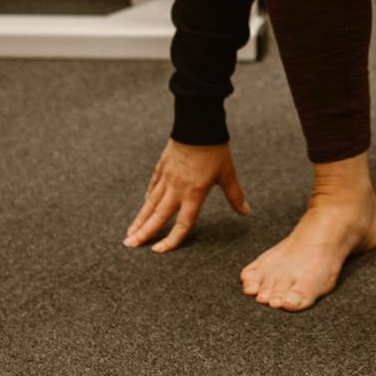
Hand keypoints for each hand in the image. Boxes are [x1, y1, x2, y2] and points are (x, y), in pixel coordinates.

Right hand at [122, 138, 249, 252]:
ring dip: (140, 218)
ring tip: (129, 232)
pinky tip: (144, 204)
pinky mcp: (163, 166)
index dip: (171, 240)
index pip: (182, 224)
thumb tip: (246, 212)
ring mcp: (167, 177)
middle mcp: (177, 189)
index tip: (158, 251)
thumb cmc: (215, 149)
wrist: (198, 124)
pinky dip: (148, 197)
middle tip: (130, 245)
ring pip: (150, 203)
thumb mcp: (228, 173)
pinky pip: (153, 185)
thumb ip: (234, 195)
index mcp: (194, 194)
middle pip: (158, 216)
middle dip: (143, 233)